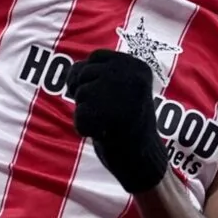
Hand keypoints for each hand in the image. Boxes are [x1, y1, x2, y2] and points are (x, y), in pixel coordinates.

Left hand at [68, 49, 168, 192]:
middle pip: (84, 73)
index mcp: (138, 66)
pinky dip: (85, 128)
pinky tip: (105, 134)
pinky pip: (79, 116)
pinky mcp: (109, 116)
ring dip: (87, 112)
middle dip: (86, 93)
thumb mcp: (121, 89)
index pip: (96, 56)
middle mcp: (132, 76)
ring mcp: (121, 95)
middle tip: (108, 112)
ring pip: (80, 94)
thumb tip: (73, 70)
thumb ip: (100, 73)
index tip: (101, 94)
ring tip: (110, 123)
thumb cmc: (128, 124)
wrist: (145, 161)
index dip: (88, 75)